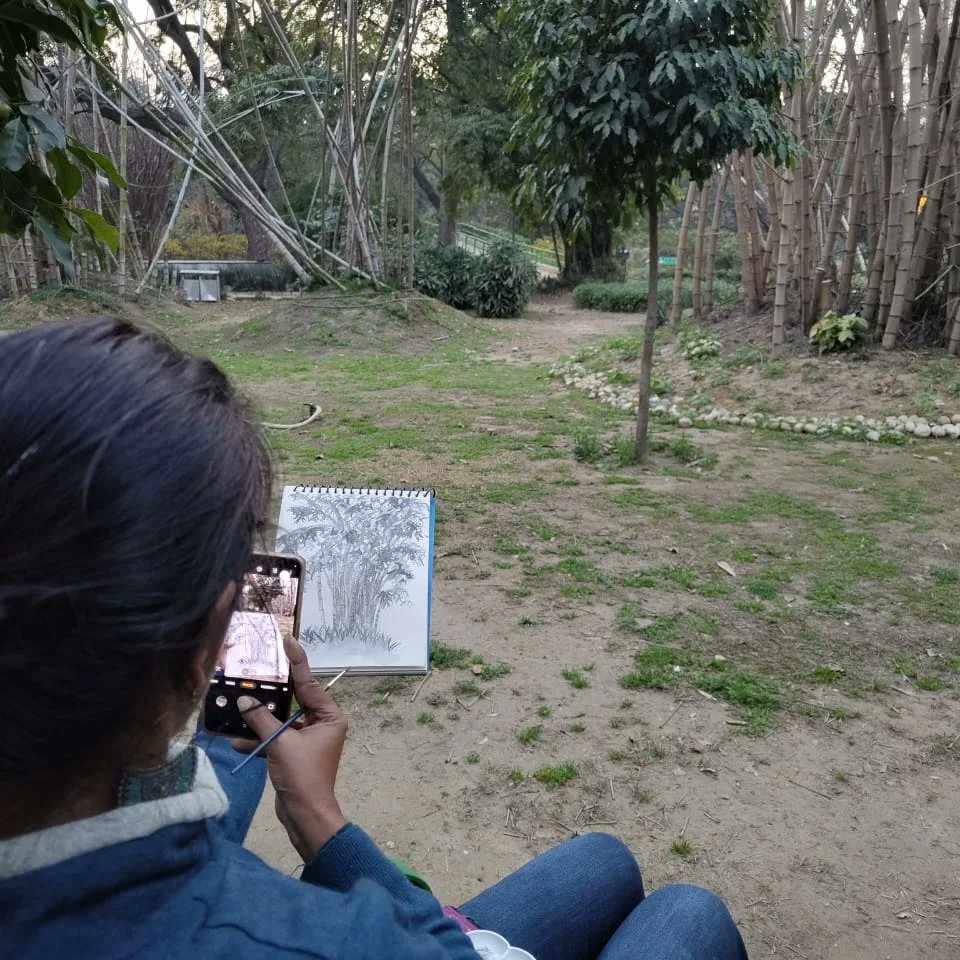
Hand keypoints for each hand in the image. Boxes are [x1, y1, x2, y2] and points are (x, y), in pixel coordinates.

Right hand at [234, 635, 347, 860]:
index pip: (309, 684)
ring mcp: (309, 740)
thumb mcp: (280, 744)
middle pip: (294, 701)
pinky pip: (276, 740)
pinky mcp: (295, 755)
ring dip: (260, 720)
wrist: (305, 816)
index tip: (288, 640)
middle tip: (256, 672)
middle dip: (272, 694)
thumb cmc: (302, 776)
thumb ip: (262, 720)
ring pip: (282, 722)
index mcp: (329, 717)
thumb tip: (244, 701)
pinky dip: (259, 739)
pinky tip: (237, 739)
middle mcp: (322, 724)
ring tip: (237, 708)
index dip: (297, 661)